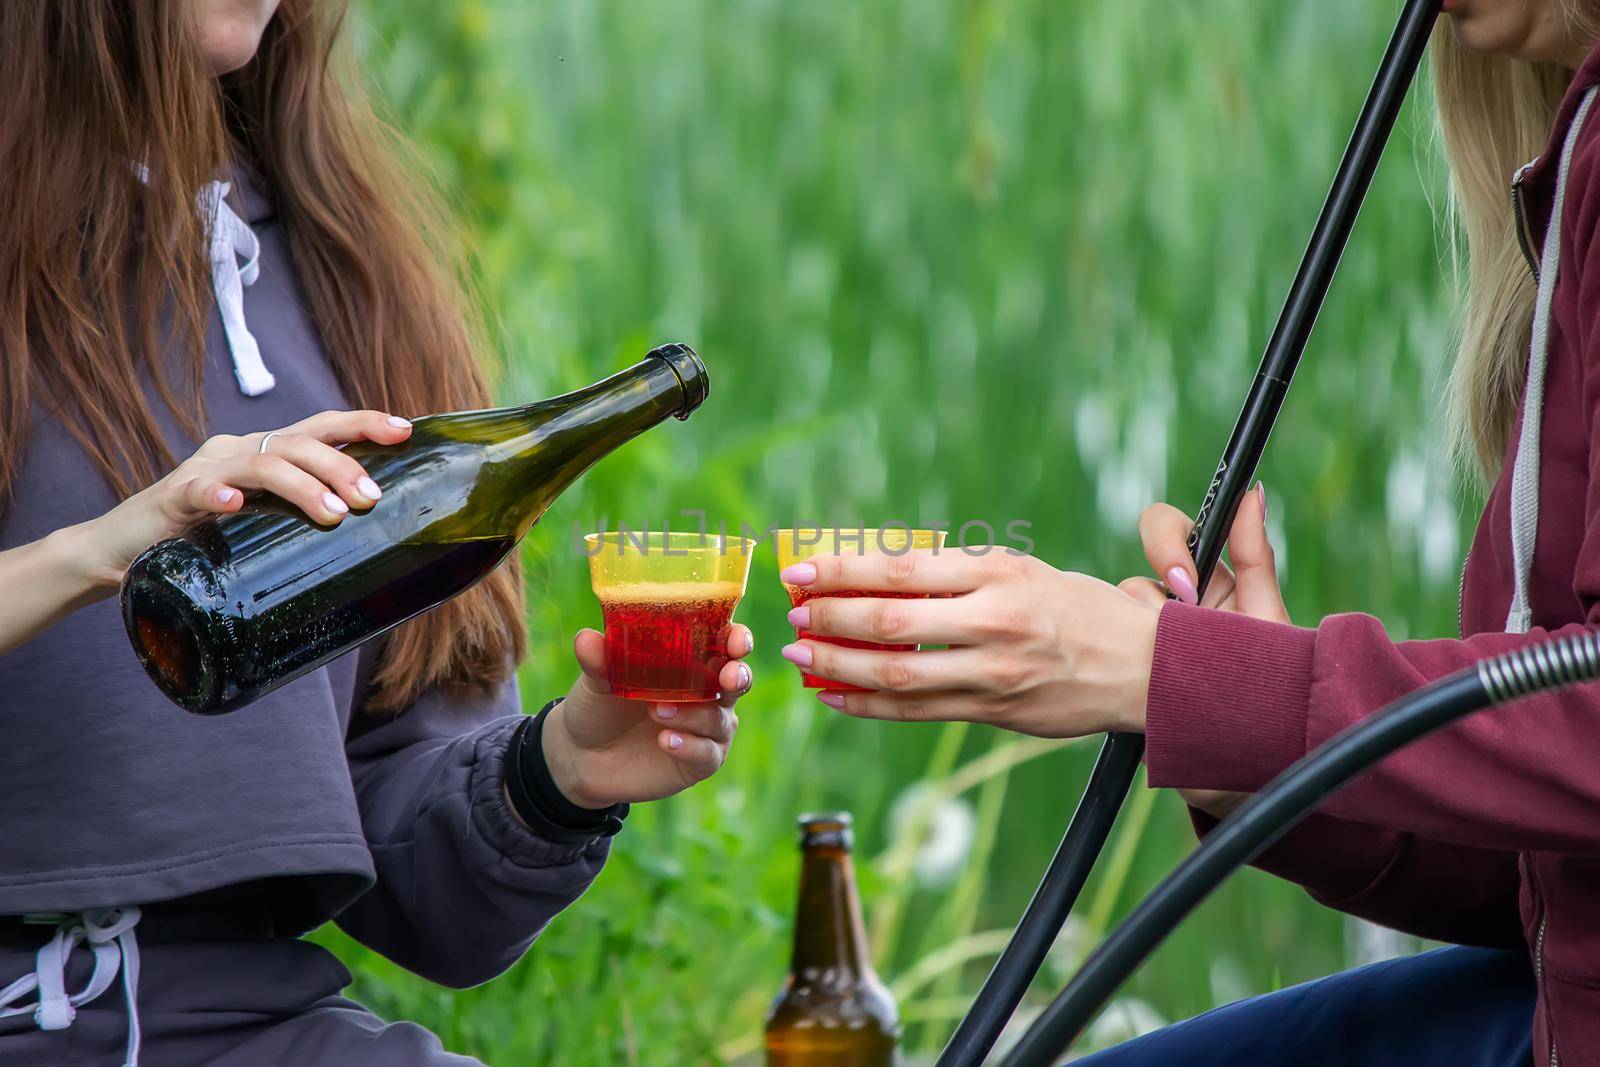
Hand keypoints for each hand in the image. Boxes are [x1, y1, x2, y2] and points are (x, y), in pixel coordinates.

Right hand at [77, 409, 413, 585]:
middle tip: (372, 498)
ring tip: (334, 515)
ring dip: (302, 486)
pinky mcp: (172, 499)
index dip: (362, 424)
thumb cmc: (204, 538)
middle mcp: (238, 451)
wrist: (120, 552)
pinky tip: (235, 508)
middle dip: (342, 465)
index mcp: (264, 452)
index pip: (320, 428)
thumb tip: (367, 540)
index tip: (405, 430)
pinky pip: (200, 492)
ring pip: (263, 464)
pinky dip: (218, 497)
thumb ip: (300, 520)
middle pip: (299, 442)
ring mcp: (205, 472)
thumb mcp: (263, 523)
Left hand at [539, 625, 753, 808]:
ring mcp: (707, 729)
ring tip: (658, 710)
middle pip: (738, 680)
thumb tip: (586, 638)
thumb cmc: (599, 705)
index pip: (725, 644)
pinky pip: (706, 753)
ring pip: (719, 719)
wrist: (582, 756)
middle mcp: (708, 692)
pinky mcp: (700, 762)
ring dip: (693, 714)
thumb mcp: (596, 681)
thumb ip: (598, 660)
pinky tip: (665, 740)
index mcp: (693, 662)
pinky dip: (689, 745)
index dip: (737, 639)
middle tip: (727, 675)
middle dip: (738, 676)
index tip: (735, 639)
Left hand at [781, 550, 1158, 737]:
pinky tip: (834, 695)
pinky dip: (869, 704)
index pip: (903, 566)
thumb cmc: (1080, 610)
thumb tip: (878, 573)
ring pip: (898, 672)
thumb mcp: (1024, 572)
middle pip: (891, 620)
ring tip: (800, 653)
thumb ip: (959, 574)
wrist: (1149, 669)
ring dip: (838, 663)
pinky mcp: (995, 712)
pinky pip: (918, 711)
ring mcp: (994, 672)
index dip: (843, 569)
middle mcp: (995, 620)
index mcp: (1000, 573)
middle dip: (830, 616)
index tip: (801, 568)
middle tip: (791, 612)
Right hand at [1120, 483, 1281, 818]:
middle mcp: (1173, 609)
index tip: (1183, 584)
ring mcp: (1144, 642)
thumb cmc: (1269, 692)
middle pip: (1137, 572)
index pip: (1172, 533)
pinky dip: (1111, 658)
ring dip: (1138, 636)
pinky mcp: (1122, 673)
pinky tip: (1141, 685)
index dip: (1168, 545)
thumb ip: (1254, 556)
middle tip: (1176, 627)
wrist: (1244, 763)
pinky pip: (1099, 644)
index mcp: (1210, 586)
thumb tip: (1253, 491)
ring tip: (1172, 673)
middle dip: (1151, 599)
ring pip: (1115, 608)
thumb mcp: (1265, 624)